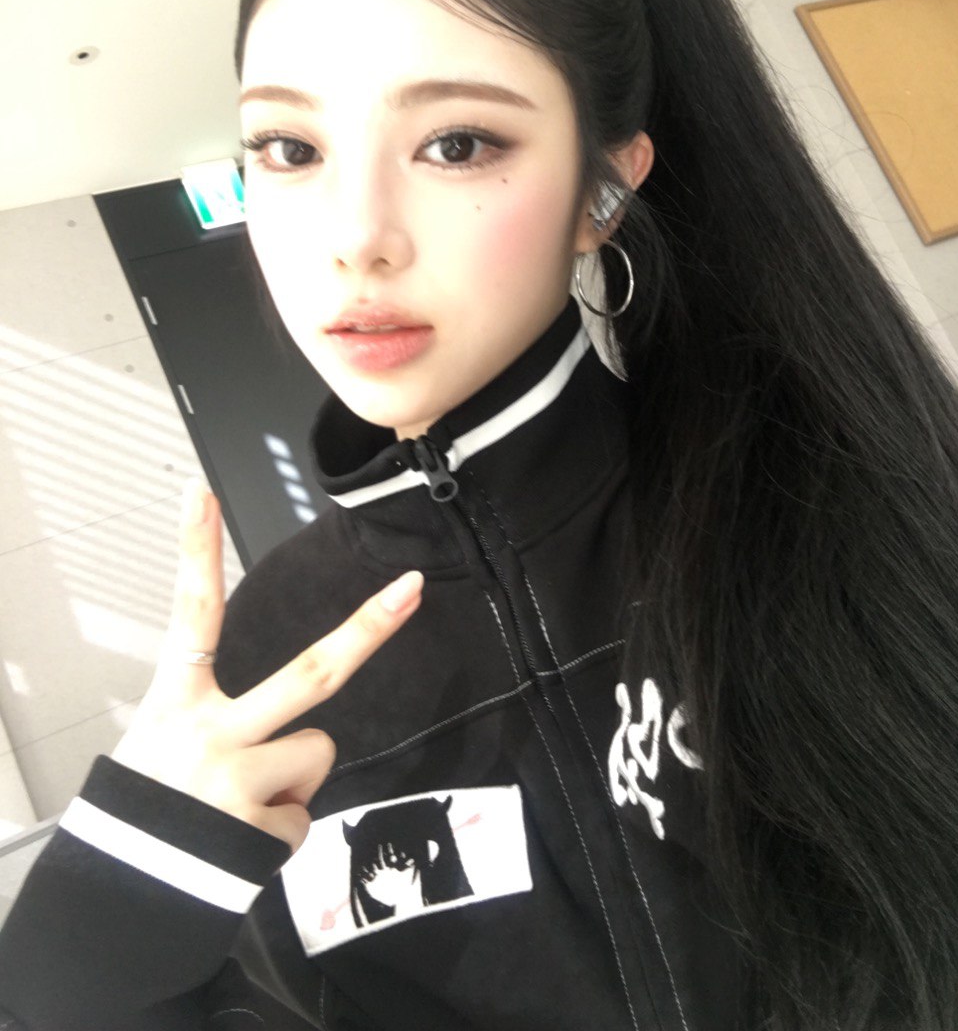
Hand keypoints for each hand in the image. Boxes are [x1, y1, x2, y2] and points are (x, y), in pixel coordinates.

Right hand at [111, 478, 422, 851]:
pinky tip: (240, 841)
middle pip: (311, 673)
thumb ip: (225, 718)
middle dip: (367, 629)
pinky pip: (303, 817)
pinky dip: (280, 828)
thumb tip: (300, 735)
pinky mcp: (261, 827)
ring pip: (317, 754)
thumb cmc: (151, 803)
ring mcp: (239, 778)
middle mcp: (210, 731)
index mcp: (177, 700)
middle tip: (410, 591)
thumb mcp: (164, 739)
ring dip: (291, 780)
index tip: (200, 491)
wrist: (124, 889)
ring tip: (240, 803)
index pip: (190, 613)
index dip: (196, 551)